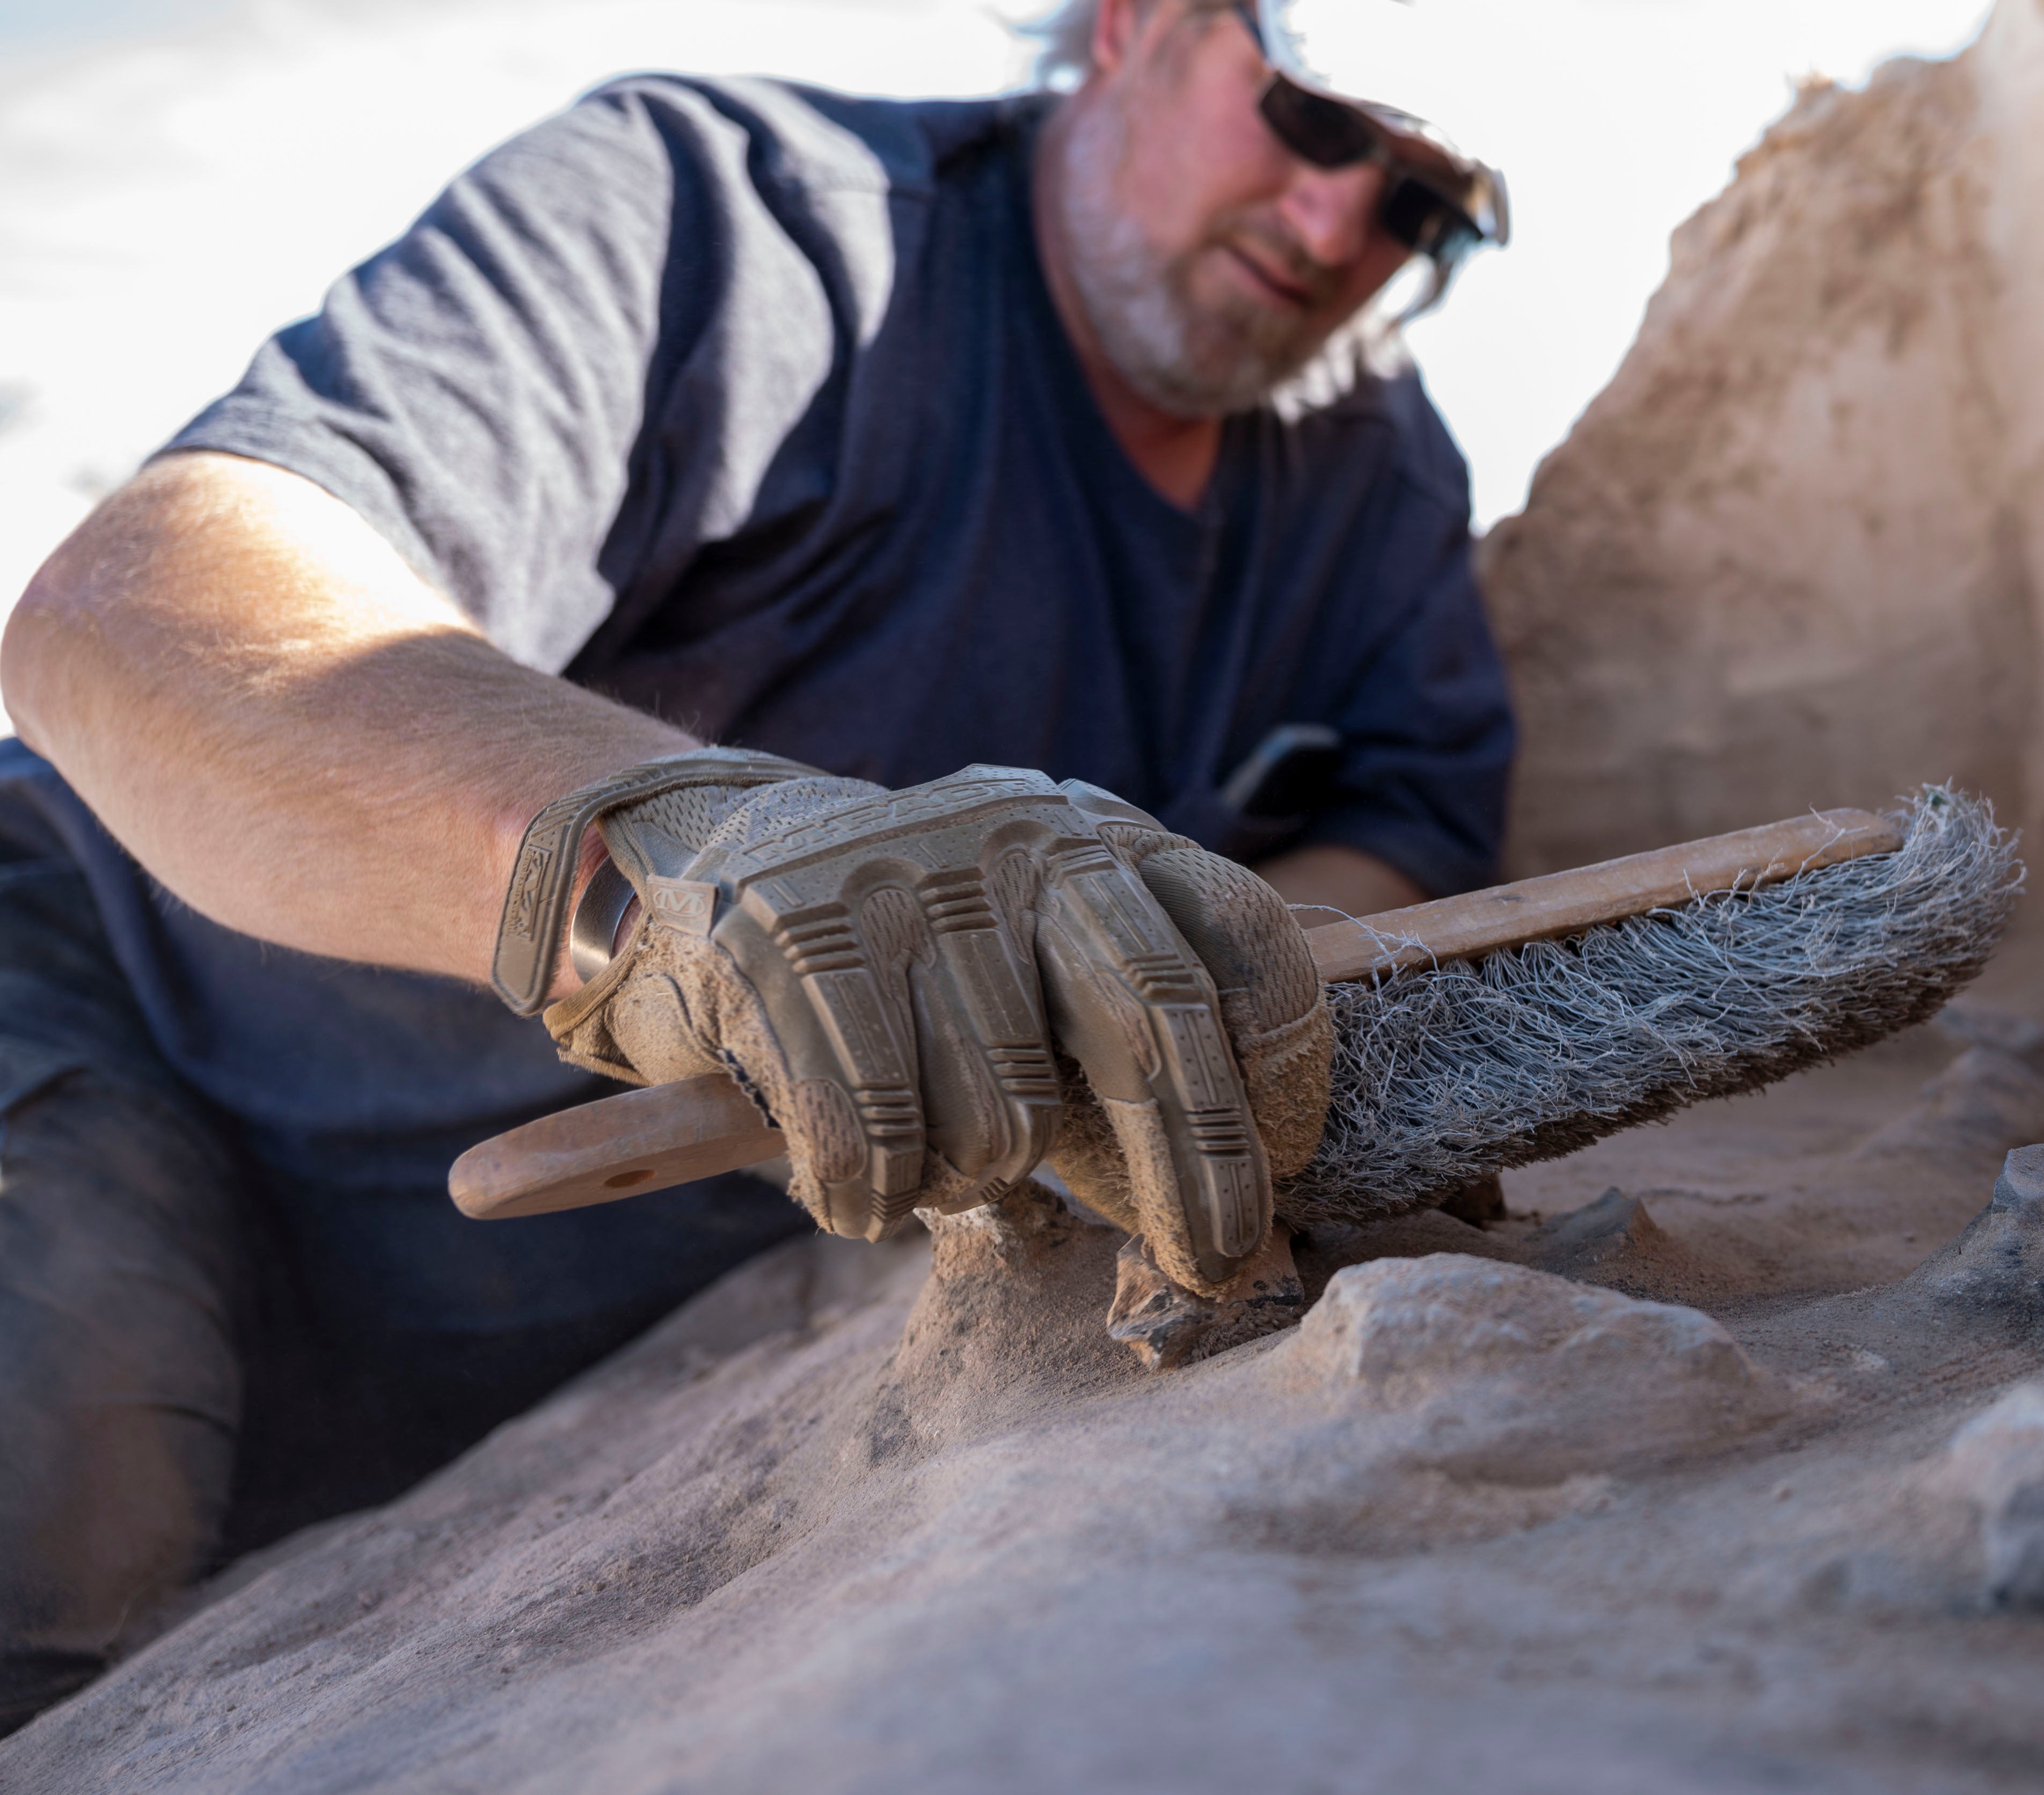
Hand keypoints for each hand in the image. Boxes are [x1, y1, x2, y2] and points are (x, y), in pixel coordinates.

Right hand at [492, 753, 1329, 1291]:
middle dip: (1201, 1174)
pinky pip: (877, 1145)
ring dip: (978, 1183)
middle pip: (1151, 1025)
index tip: (1292, 1162)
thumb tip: (1239, 1231)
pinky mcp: (782, 945)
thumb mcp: (1037, 975)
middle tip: (1216, 1270)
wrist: (687, 866)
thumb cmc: (906, 969)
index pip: (1237, 942)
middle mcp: (1012, 839)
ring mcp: (896, 883)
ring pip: (1002, 1118)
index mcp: (1096, 837)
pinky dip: (874, 1200)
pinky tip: (859, 1184)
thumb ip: (1135, 1067)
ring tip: (937, 1156)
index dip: (1286, 1065)